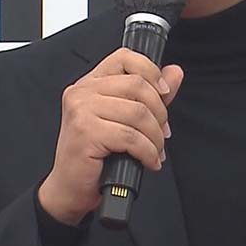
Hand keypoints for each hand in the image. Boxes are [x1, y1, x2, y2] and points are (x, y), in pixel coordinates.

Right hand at [38, 48, 184, 225]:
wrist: (70, 188)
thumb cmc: (94, 156)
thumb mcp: (125, 119)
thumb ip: (151, 94)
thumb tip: (175, 72)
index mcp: (91, 83)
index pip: (125, 57)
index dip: (151, 71)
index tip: (164, 92)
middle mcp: (82, 92)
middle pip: (138, 86)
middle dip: (159, 113)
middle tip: (161, 134)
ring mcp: (81, 110)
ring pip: (138, 113)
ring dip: (155, 137)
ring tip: (154, 151)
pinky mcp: (86, 132)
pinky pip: (131, 137)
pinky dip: (147, 152)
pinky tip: (149, 161)